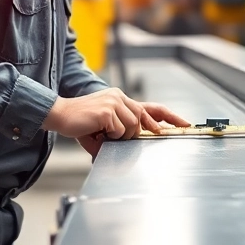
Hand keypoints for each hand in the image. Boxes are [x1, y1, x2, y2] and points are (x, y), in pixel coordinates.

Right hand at [44, 89, 190, 142]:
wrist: (59, 115)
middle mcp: (120, 97)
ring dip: (118, 136)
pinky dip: (109, 136)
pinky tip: (96, 130)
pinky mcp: (108, 111)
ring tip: (100, 132)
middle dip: (140, 132)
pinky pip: (119, 131)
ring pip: (132, 128)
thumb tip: (131, 147)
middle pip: (142, 120)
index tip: (185, 124)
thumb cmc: (79, 124)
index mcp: (120, 99)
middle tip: (120, 136)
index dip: (169, 117)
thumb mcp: (103, 128)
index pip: (150, 108)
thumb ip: (119, 134)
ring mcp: (115, 102)